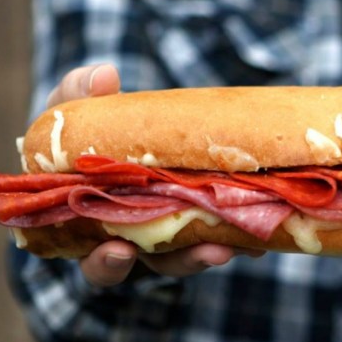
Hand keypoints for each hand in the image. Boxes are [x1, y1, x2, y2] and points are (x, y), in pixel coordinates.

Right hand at [46, 64, 263, 286]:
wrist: (124, 136)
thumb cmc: (88, 132)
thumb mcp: (78, 111)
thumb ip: (81, 93)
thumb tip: (106, 75)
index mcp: (93, 228)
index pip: (96, 261)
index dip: (106, 262)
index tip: (120, 251)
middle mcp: (133, 242)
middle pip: (158, 266)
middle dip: (183, 261)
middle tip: (210, 253)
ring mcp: (167, 236)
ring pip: (192, 255)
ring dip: (218, 248)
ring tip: (241, 239)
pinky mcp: (199, 224)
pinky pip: (219, 236)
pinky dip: (240, 235)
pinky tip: (263, 233)